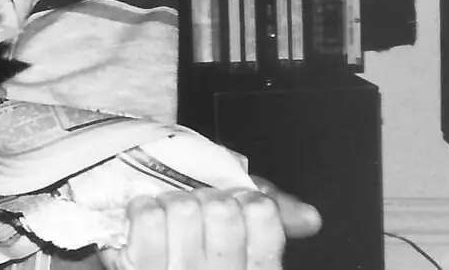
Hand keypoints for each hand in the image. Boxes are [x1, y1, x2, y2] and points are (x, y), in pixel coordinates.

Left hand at [97, 178, 319, 269]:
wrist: (138, 253)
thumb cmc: (193, 235)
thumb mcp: (240, 224)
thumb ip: (274, 214)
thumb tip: (309, 217)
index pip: (264, 217)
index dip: (246, 197)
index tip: (232, 202)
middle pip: (221, 209)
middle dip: (206, 196)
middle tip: (196, 207)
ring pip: (185, 209)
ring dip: (172, 199)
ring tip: (168, 214)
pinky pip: (149, 218)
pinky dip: (144, 205)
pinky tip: (146, 214)